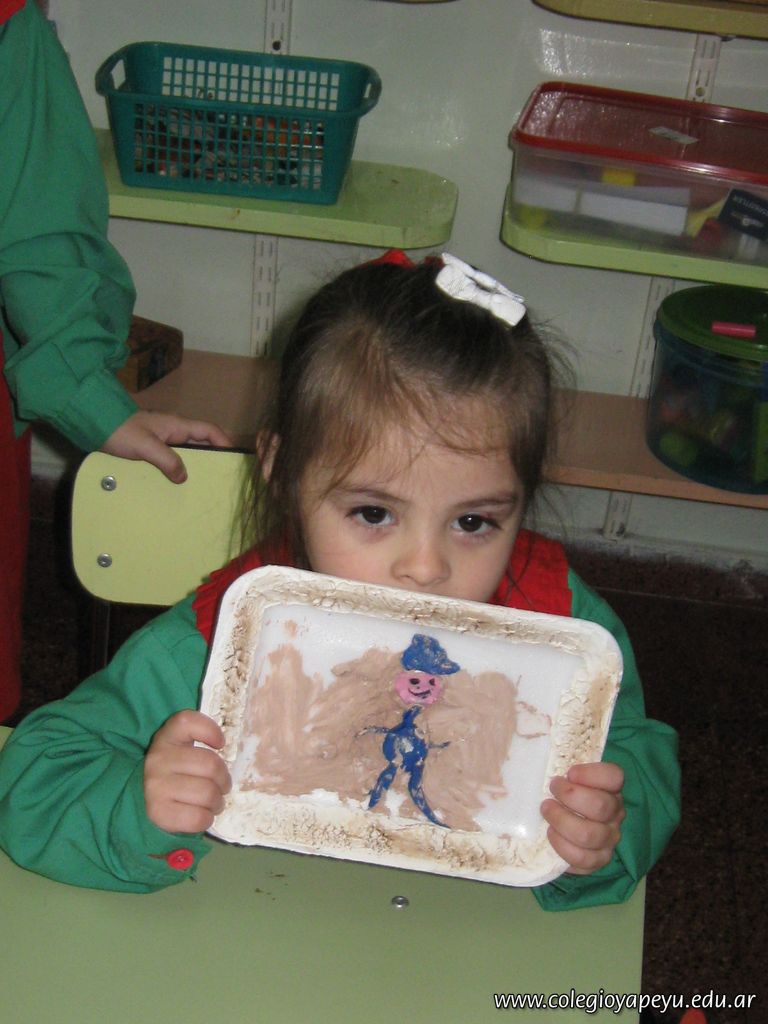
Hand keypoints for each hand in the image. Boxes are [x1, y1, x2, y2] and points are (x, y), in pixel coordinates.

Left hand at [101, 410, 232, 483]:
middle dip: (212, 459)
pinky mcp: (150, 449)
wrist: (92, 423)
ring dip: (193, 467)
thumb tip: (184, 477)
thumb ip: (167, 460)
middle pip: (201, 444)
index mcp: (177, 426)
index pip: (209, 431)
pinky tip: (176, 485)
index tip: (235, 458)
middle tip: (220, 479)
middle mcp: (173, 432)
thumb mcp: (145, 446)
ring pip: (186, 453)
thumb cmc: (120, 430)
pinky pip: (170, 460)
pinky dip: (177, 471)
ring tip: (201, 487)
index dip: (225, 442)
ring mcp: (162, 440)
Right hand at [144, 710, 231, 833]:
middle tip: (221, 787)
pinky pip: (198, 817)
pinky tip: (202, 815)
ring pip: (208, 793)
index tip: (220, 743)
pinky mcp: (158, 812)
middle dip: (224, 780)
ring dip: (217, 802)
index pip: (187, 721)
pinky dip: (207, 819)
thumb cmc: (175, 772)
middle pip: (211, 765)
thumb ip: (199, 736)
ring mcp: (156, 786)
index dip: (210, 730)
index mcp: (166, 738)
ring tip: (213, 802)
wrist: (142, 801)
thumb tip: (220, 743)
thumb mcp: (181, 748)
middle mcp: (158, 759)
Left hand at [541, 761, 624, 874]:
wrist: (564, 828)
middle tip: (551, 789)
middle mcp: (615, 813)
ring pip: (590, 834)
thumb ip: (557, 761)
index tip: (569, 772)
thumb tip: (527, 744)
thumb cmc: (561, 794)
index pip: (615, 776)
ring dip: (562, 821)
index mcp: (611, 788)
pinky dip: (562, 847)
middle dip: (570, 797)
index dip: (592, 774)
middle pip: (601, 806)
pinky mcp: (598, 861)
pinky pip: (583, 859)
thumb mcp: (565, 775)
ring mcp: (608, 839)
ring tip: (546, 810)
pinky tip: (550, 834)